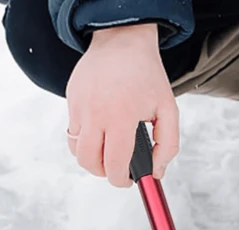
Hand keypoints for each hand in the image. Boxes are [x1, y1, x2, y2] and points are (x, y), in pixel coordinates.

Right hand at [65, 23, 178, 186]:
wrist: (122, 39)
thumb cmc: (146, 74)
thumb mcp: (168, 109)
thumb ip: (167, 144)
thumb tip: (156, 171)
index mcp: (120, 116)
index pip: (113, 164)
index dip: (121, 180)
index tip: (128, 180)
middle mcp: (95, 112)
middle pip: (88, 162)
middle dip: (103, 173)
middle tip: (116, 169)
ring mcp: (79, 105)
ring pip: (76, 150)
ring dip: (90, 159)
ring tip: (107, 152)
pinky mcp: (70, 99)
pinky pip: (72, 131)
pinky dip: (85, 139)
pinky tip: (100, 132)